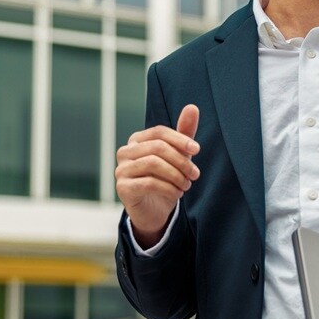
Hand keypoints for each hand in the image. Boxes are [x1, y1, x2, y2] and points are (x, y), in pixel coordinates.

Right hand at [115, 105, 200, 247]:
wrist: (154, 211)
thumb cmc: (165, 179)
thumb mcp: (178, 155)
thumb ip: (184, 133)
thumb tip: (192, 107)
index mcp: (137, 140)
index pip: (158, 132)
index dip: (179, 139)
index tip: (197, 149)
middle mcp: (125, 152)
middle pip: (157, 148)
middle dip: (180, 160)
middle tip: (195, 174)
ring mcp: (121, 170)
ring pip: (153, 164)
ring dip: (176, 175)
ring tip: (186, 185)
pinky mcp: (123, 188)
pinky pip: (148, 183)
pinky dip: (168, 188)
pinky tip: (177, 193)